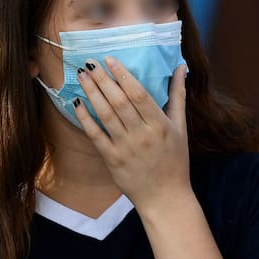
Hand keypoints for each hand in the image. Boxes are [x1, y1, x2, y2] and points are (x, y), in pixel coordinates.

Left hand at [74, 57, 190, 211]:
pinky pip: (96, 135)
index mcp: (160, 125)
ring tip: (82, 76)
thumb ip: (178, 96)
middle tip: (90, 62)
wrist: (165, 198)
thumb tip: (180, 67)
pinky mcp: (112, 160)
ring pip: (105, 115)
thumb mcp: (181, 128)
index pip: (139, 94)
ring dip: (92, 93)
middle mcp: (142, 135)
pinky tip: (77, 103)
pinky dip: (85, 118)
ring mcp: (125, 148)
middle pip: (119, 102)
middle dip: (103, 80)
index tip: (110, 60)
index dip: (123, 75)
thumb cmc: (175, 160)